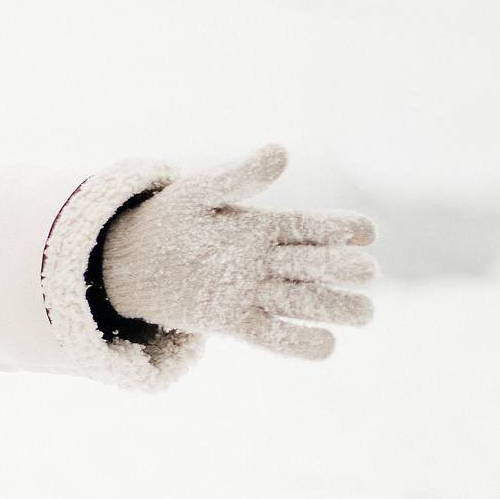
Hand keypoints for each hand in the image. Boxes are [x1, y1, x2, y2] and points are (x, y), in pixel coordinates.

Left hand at [100, 145, 377, 359]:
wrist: (132, 258)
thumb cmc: (172, 218)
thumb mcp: (200, 191)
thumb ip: (238, 175)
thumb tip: (281, 152)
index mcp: (267, 226)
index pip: (313, 226)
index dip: (341, 228)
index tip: (367, 232)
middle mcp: (268, 261)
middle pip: (315, 266)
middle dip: (343, 269)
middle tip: (366, 272)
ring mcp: (254, 293)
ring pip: (303, 302)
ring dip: (334, 307)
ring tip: (365, 312)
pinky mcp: (233, 321)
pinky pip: (271, 337)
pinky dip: (299, 343)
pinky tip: (327, 346)